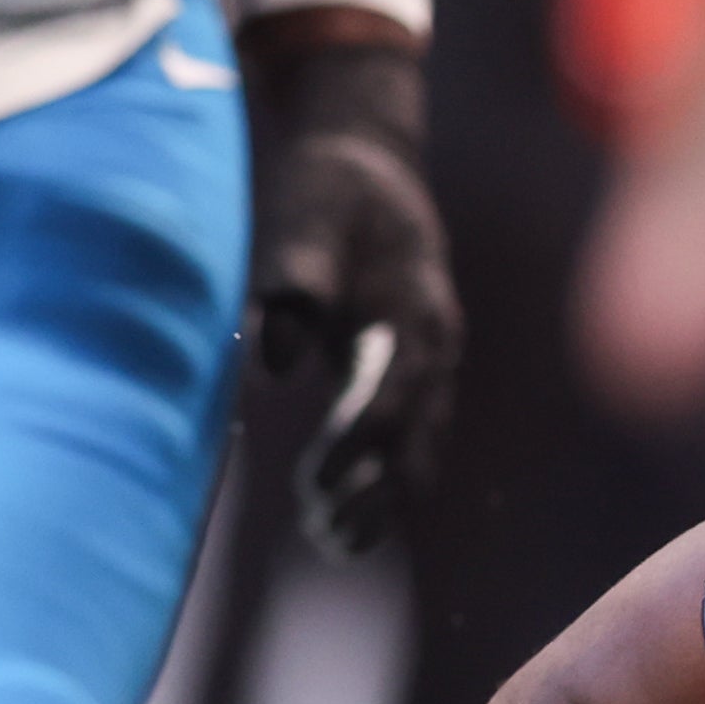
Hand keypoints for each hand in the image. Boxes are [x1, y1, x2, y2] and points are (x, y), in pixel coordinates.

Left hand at [243, 29, 458, 552]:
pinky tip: (342, 521)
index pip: (392, 399)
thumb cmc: (331, 189)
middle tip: (320, 531)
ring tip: (331, 542)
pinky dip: (382, 481)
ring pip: (418, 449)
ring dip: (380, 499)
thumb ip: (295, 284)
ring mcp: (432, 363)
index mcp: (416, 310)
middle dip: (374, 494)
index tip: (312, 488)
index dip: (355, 448)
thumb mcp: (307, 218)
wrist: (372, 161)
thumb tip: (269, 363)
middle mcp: (436, 345)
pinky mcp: (414, 373)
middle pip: (416, 439)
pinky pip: (409, 440)